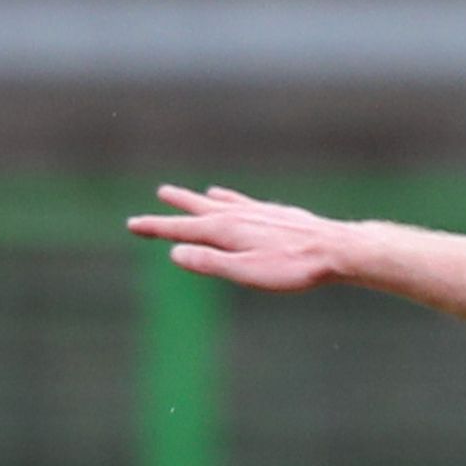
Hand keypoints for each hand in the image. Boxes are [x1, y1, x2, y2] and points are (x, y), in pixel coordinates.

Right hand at [125, 186, 344, 291]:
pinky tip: (223, 194)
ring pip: (216, 202)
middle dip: (174, 207)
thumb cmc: (292, 267)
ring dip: (196, 198)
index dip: (155, 227)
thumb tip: (176, 254)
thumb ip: (210, 262)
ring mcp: (255, 211)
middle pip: (197, 209)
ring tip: (181, 193)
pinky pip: (238, 200)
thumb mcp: (246, 272)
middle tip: (155, 198)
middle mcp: (237, 214)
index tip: (131, 224)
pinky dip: (224, 196)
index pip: (181, 229)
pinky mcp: (271, 213)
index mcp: (226, 230)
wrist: (334, 249)